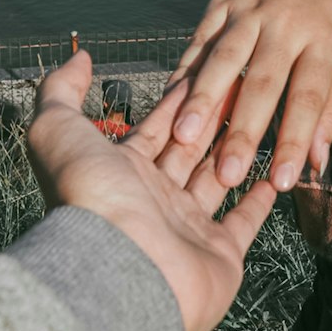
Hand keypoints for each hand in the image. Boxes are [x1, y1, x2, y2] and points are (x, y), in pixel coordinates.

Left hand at [28, 50, 275, 330]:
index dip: (178, 100)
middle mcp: (153, 200)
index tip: (204, 70)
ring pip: (218, 178)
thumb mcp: (59, 131)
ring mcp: (186, 229)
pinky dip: (258, 201)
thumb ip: (62, 91)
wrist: (118, 272)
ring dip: (236, 149)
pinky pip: (244, 223)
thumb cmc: (88, 199)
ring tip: (260, 117)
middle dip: (211, 117)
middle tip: (240, 84)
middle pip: (189, 149)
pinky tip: (272, 175)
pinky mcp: (219, 254)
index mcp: (121, 172)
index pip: (156, 128)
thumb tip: (78, 57)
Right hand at [166, 0, 331, 193]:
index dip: (293, 139)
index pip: (308, 97)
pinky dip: (184, 70)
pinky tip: (169, 102)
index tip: (281, 182)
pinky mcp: (222, 1)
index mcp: (323, 40)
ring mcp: (250, 9)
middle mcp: (285, 23)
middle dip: (243, 130)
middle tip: (226, 174)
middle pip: (261, 81)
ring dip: (202, 99)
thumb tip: (313, 164)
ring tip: (183, 138)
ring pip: (223, 58)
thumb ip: (331, 109)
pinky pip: (200, 39)